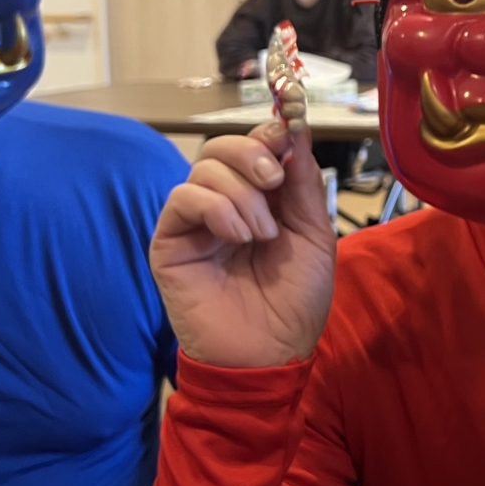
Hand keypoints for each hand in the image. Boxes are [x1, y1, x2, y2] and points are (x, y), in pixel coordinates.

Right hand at [149, 121, 335, 368]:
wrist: (271, 355)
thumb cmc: (295, 303)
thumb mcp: (314, 235)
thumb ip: (303, 184)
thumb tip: (295, 130)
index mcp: (261, 199)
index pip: (255, 145)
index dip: (271, 132)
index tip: (290, 133)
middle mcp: (224, 204)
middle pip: (223, 145)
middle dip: (253, 152)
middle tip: (275, 181)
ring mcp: (195, 222)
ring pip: (204, 167)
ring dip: (242, 194)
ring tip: (262, 235)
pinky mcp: (170, 242)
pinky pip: (183, 198)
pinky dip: (215, 207)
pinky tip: (237, 237)